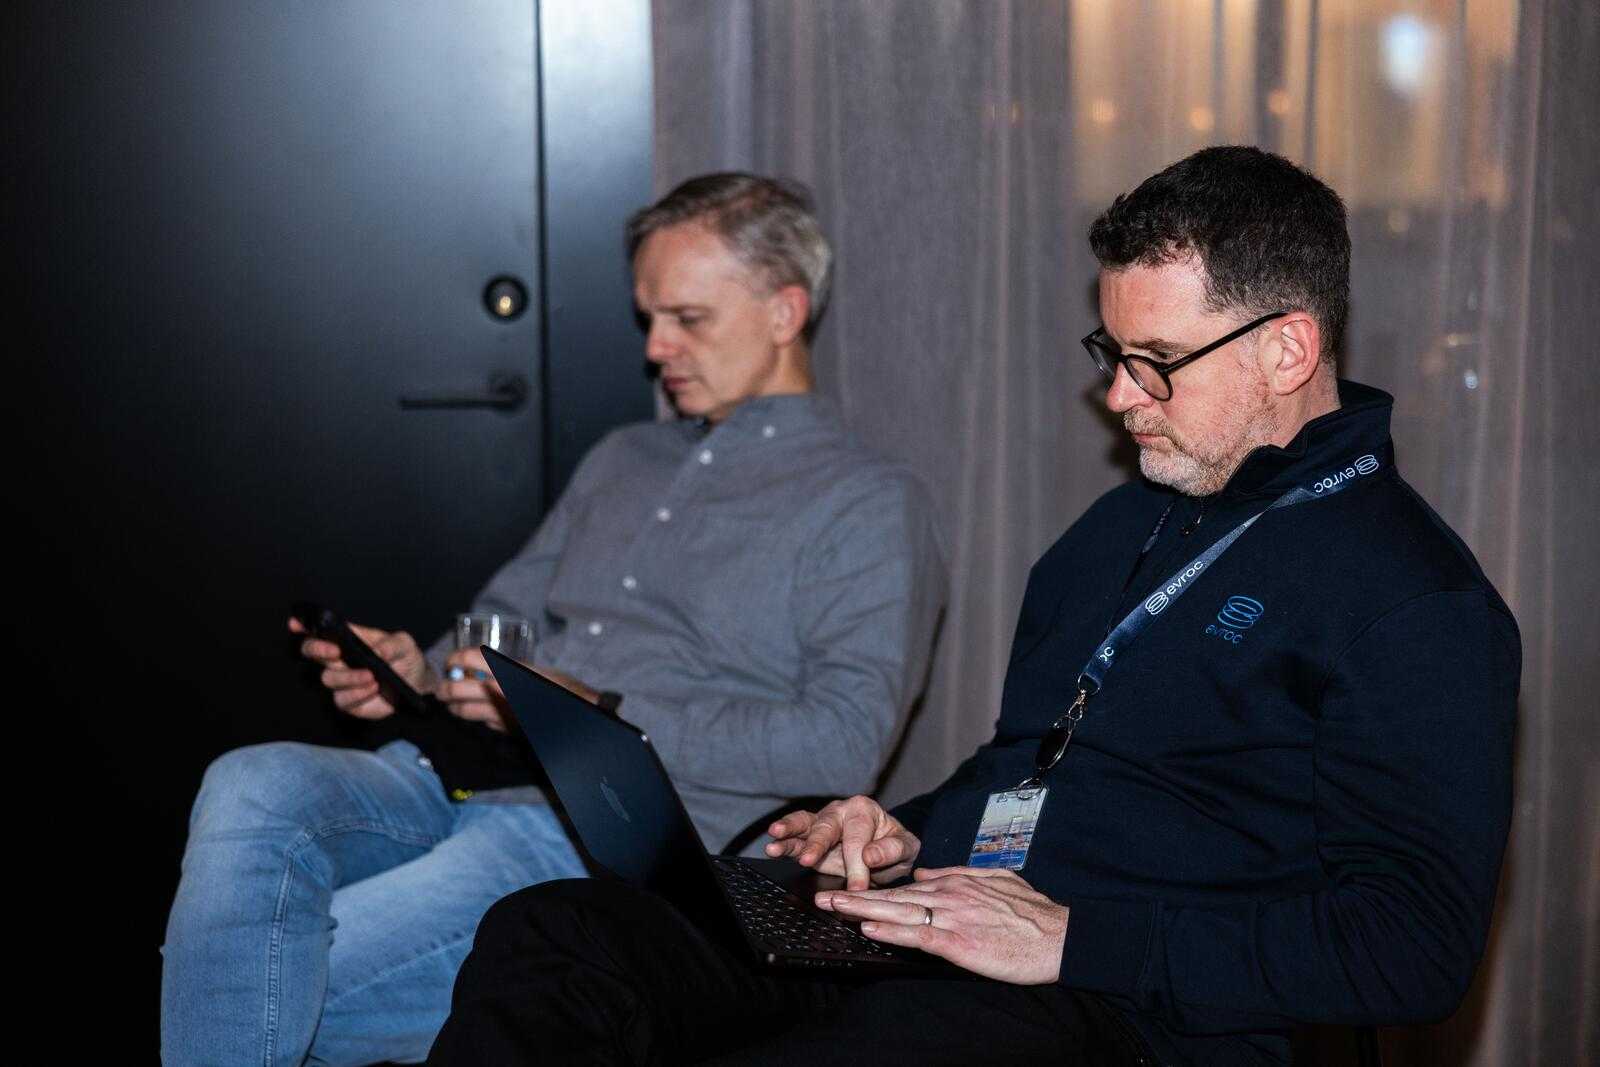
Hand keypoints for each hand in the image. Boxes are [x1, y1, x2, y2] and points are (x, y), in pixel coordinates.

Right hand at [288, 617, 433, 720]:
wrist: (417, 682)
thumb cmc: (404, 657)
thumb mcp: (403, 644)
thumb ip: (391, 644)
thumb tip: (376, 652)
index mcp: (346, 640)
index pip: (318, 631)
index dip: (303, 626)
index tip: (295, 623)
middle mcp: (338, 660)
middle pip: (312, 653)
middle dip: (318, 650)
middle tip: (336, 651)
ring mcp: (342, 681)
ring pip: (328, 679)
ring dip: (349, 677)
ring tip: (371, 676)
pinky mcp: (349, 702)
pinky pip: (342, 700)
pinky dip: (357, 694)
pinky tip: (373, 688)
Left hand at [438, 651, 600, 731]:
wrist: (575, 710)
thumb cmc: (558, 686)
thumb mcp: (532, 669)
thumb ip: (506, 668)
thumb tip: (478, 668)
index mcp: (506, 670)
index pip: (467, 659)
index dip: (455, 659)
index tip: (452, 662)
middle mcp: (499, 690)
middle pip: (456, 687)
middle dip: (444, 688)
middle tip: (443, 688)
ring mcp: (499, 712)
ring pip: (463, 711)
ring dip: (454, 707)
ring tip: (454, 704)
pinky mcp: (503, 729)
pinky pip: (481, 723)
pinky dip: (477, 718)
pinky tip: (481, 715)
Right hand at [763, 795, 919, 889]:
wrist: (887, 850)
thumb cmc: (894, 847)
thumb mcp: (906, 847)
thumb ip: (893, 850)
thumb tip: (870, 855)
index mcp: (864, 811)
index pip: (858, 839)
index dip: (857, 864)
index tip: (858, 887)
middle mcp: (840, 812)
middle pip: (827, 826)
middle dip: (818, 844)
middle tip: (810, 860)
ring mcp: (822, 824)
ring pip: (804, 825)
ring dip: (789, 832)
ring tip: (775, 838)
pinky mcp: (809, 840)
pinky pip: (794, 839)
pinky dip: (783, 843)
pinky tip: (772, 848)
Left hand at [816, 866, 1068, 983]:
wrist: (1060, 936)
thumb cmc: (1032, 913)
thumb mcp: (996, 880)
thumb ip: (958, 873)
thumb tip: (924, 872)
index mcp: (956, 883)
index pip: (904, 887)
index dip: (871, 889)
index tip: (844, 890)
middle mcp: (949, 895)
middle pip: (892, 897)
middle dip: (854, 897)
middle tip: (820, 897)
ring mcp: (953, 917)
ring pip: (899, 912)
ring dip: (862, 911)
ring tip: (833, 909)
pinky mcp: (961, 942)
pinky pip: (919, 935)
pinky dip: (893, 932)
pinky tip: (870, 930)